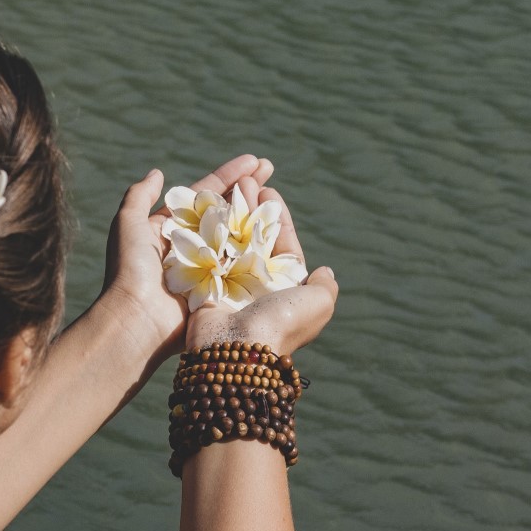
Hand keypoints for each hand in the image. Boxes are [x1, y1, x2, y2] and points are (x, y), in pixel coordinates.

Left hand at [101, 155, 275, 355]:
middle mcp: (193, 247)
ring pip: (240, 234)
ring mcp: (212, 268)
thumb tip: (158, 173)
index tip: (254, 161)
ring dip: (258, 212)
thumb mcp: (128, 224)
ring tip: (274, 193)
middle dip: (248, 188)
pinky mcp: (224, 289)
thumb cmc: (130, 270)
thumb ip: (140, 196)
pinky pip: (246, 263)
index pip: (205, 195)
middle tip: (270, 168)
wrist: (139, 319)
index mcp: (172, 230)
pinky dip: (261, 245)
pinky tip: (278, 227)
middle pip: (227, 210)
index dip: (229, 176)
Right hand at [185, 178, 337, 354]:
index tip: (268, 192)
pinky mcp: (204, 285)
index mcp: (285, 288)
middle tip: (246, 182)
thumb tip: (326, 271)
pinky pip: (208, 250)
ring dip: (232, 211)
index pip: (282, 244)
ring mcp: (229, 284)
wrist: (237, 348)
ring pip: (231, 239)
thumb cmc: (280, 322)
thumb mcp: (318, 304)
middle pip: (255, 237)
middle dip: (251, 208)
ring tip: (231, 186)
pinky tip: (209, 206)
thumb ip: (325, 286)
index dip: (277, 217)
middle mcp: (257, 286)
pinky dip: (209, 228)